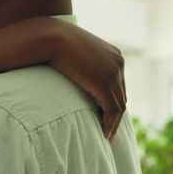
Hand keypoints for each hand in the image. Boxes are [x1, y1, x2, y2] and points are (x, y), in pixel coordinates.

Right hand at [44, 20, 126, 140]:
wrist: (51, 37)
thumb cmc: (54, 42)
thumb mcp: (74, 53)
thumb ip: (81, 63)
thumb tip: (75, 72)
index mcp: (114, 55)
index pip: (118, 84)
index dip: (113, 101)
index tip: (106, 115)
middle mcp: (119, 63)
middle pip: (121, 95)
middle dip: (116, 114)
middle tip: (109, 130)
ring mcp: (114, 73)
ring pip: (120, 105)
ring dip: (114, 123)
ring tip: (106, 137)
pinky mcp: (106, 84)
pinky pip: (112, 110)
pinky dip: (109, 124)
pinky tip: (103, 134)